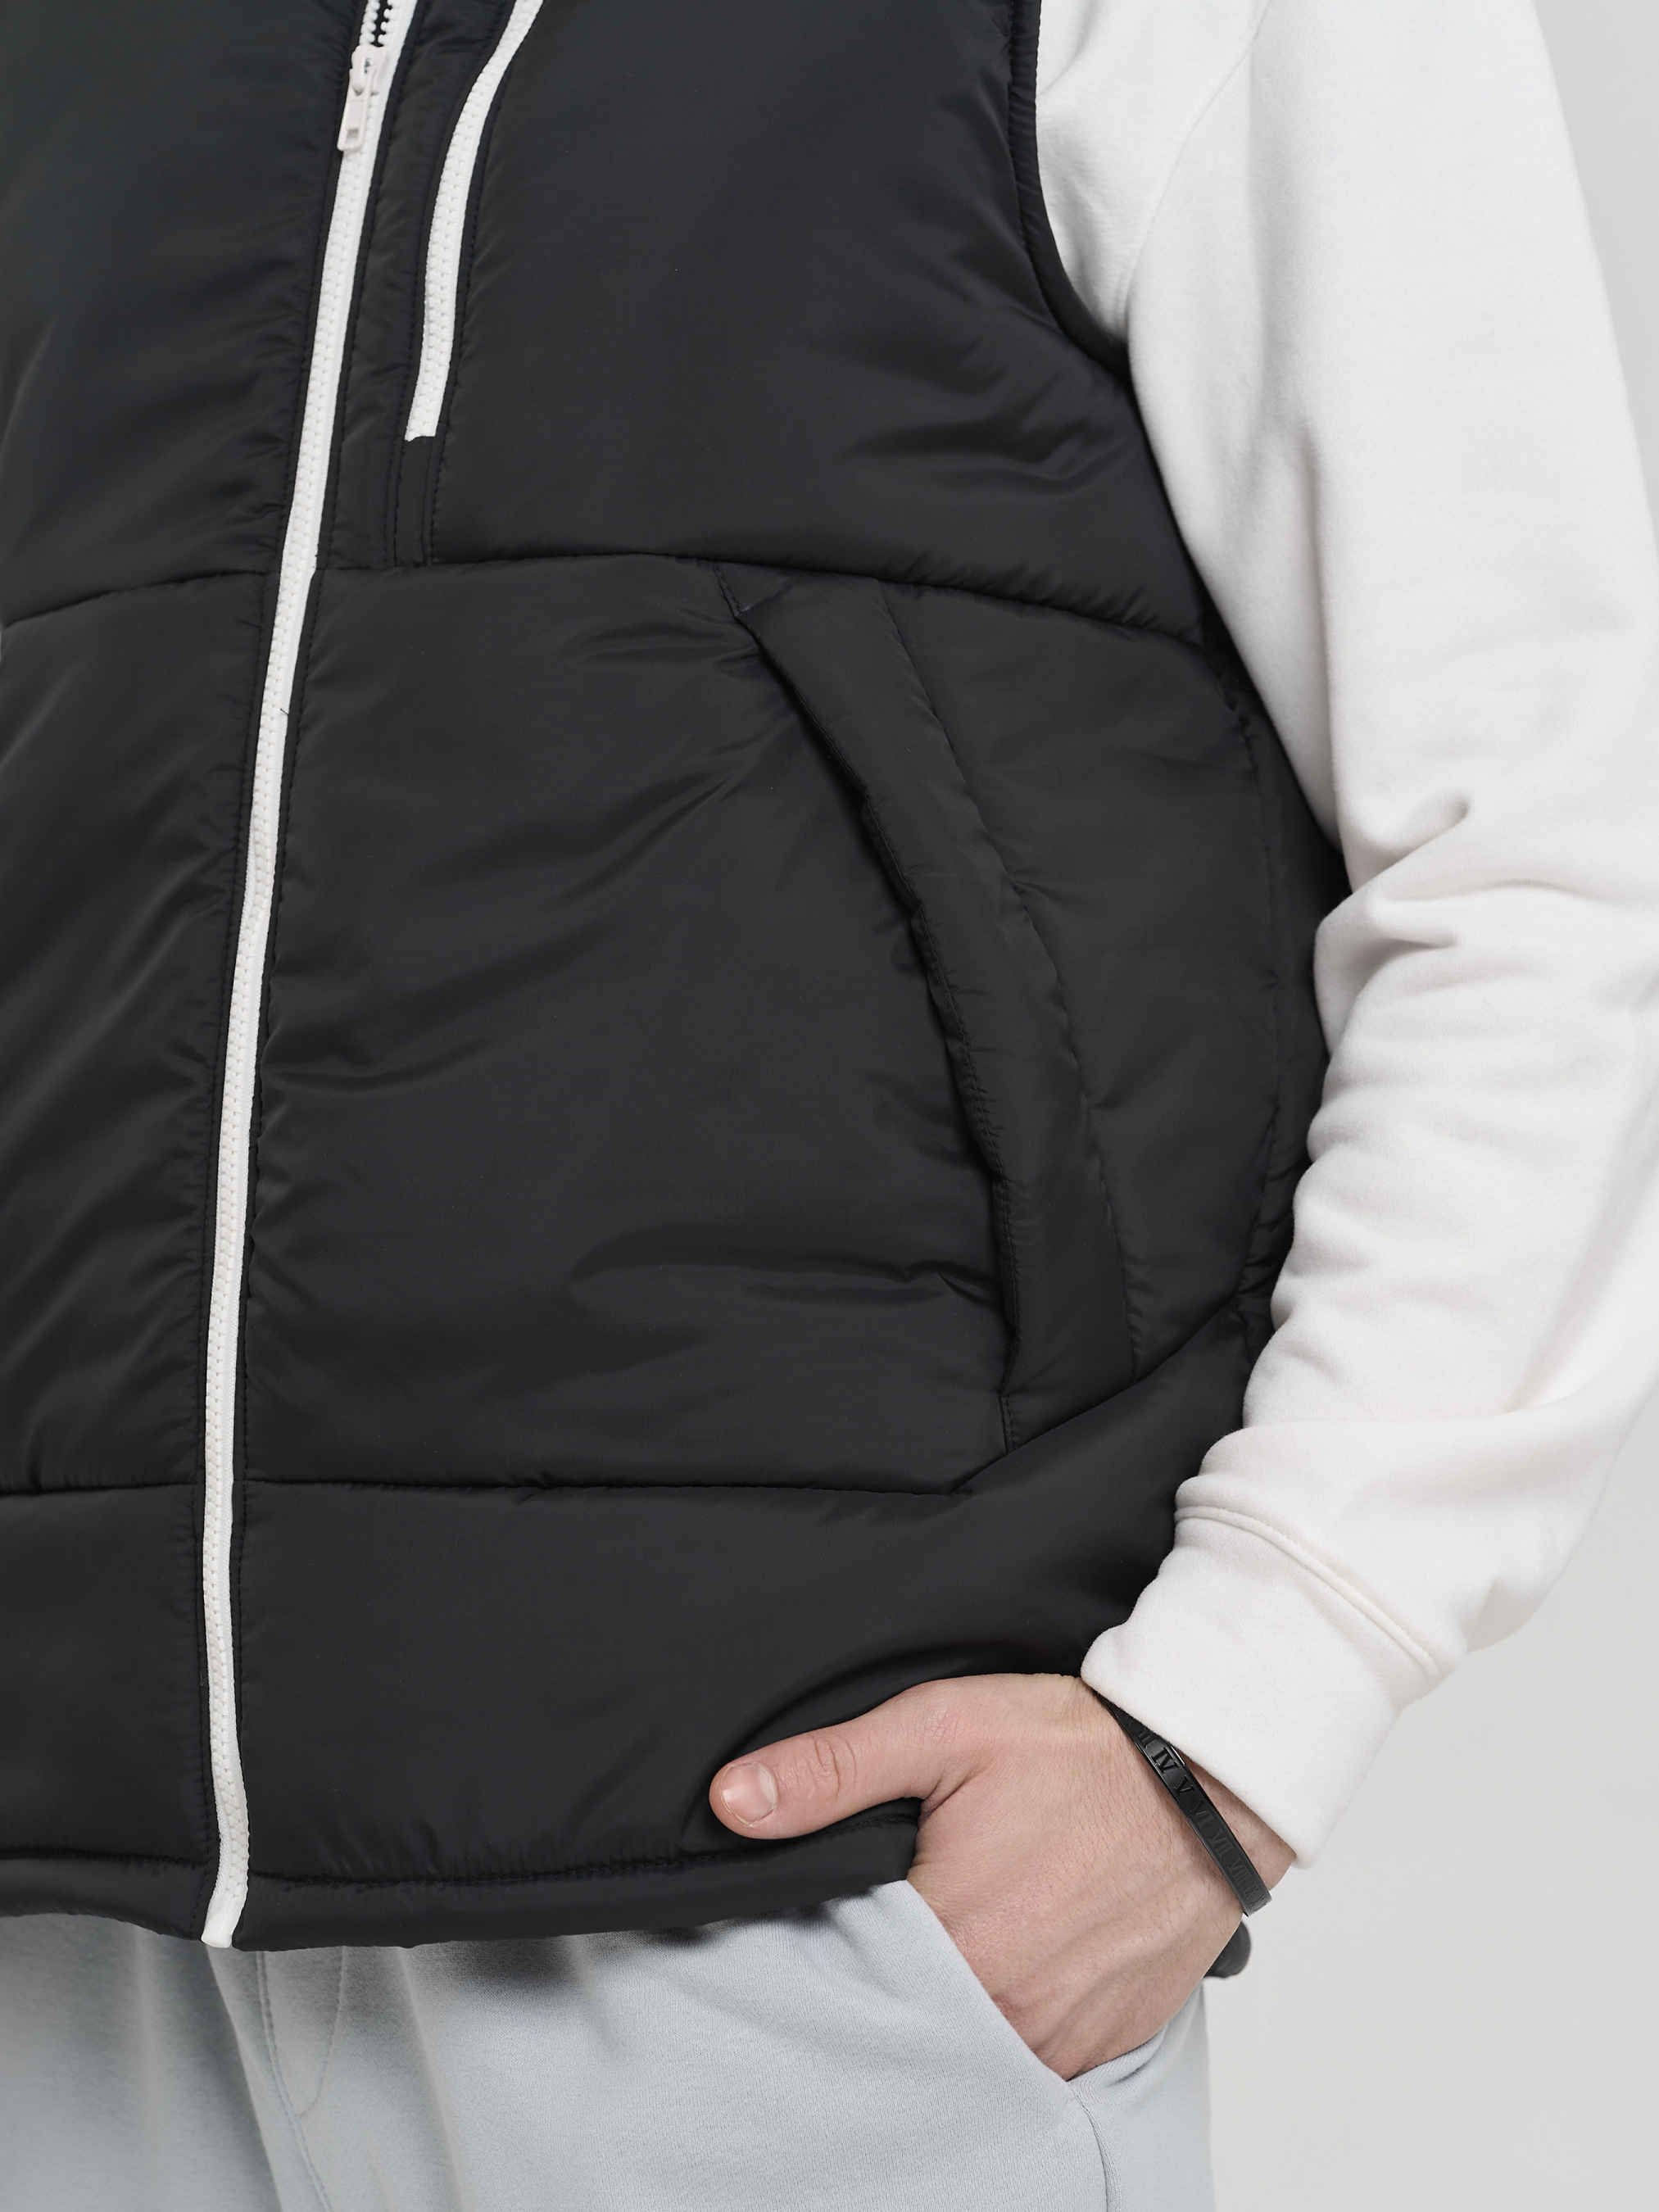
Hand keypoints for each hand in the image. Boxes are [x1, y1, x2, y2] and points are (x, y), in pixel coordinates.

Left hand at [709, 1673, 1291, 2078]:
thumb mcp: (945, 1728)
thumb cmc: (1081, 1748)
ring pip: (968, 2043)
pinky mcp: (1104, 2043)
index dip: (834, 1940)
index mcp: (953, 1938)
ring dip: (950, 2003)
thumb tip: (733, 1801)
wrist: (1210, 1776)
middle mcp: (1006, 2007)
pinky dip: (1012, 2019)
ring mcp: (1060, 2036)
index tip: (836, 1907)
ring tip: (958, 1933)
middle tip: (902, 1914)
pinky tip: (1011, 1959)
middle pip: (906, 2016)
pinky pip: (1033, 2056)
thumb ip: (832, 1770)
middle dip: (888, 1977)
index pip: (847, 1972)